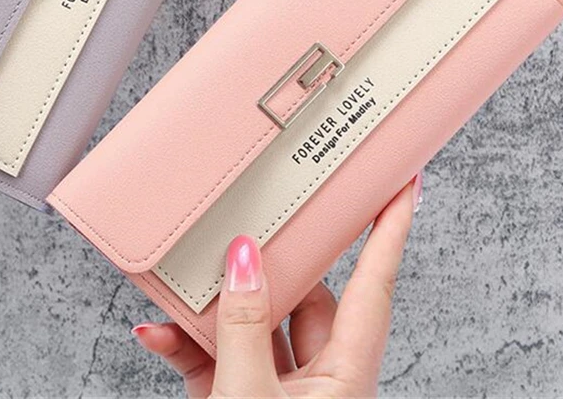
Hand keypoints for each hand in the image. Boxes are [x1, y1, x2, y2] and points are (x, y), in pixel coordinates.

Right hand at [133, 176, 420, 397]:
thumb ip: (245, 328)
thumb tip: (244, 259)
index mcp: (346, 376)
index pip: (376, 284)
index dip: (392, 231)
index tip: (404, 183)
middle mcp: (320, 380)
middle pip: (304, 297)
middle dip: (272, 262)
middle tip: (254, 220)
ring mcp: (280, 392)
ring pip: (255, 325)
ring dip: (216, 305)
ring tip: (188, 277)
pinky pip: (219, 360)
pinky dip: (188, 346)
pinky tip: (158, 332)